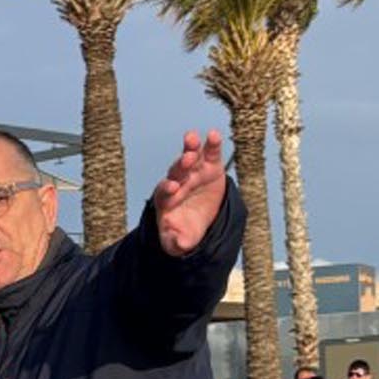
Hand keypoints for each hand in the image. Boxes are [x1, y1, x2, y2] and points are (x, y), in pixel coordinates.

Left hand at [150, 129, 227, 255]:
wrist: (202, 220)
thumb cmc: (186, 230)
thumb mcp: (182, 241)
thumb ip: (177, 242)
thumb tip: (179, 244)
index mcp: (166, 200)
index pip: (163, 193)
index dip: (167, 189)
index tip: (172, 188)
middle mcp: (178, 182)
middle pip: (176, 171)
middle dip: (180, 165)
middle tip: (185, 159)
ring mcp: (193, 172)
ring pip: (189, 157)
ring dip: (190, 148)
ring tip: (192, 138)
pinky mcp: (210, 166)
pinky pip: (209, 153)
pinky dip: (211, 144)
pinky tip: (214, 135)